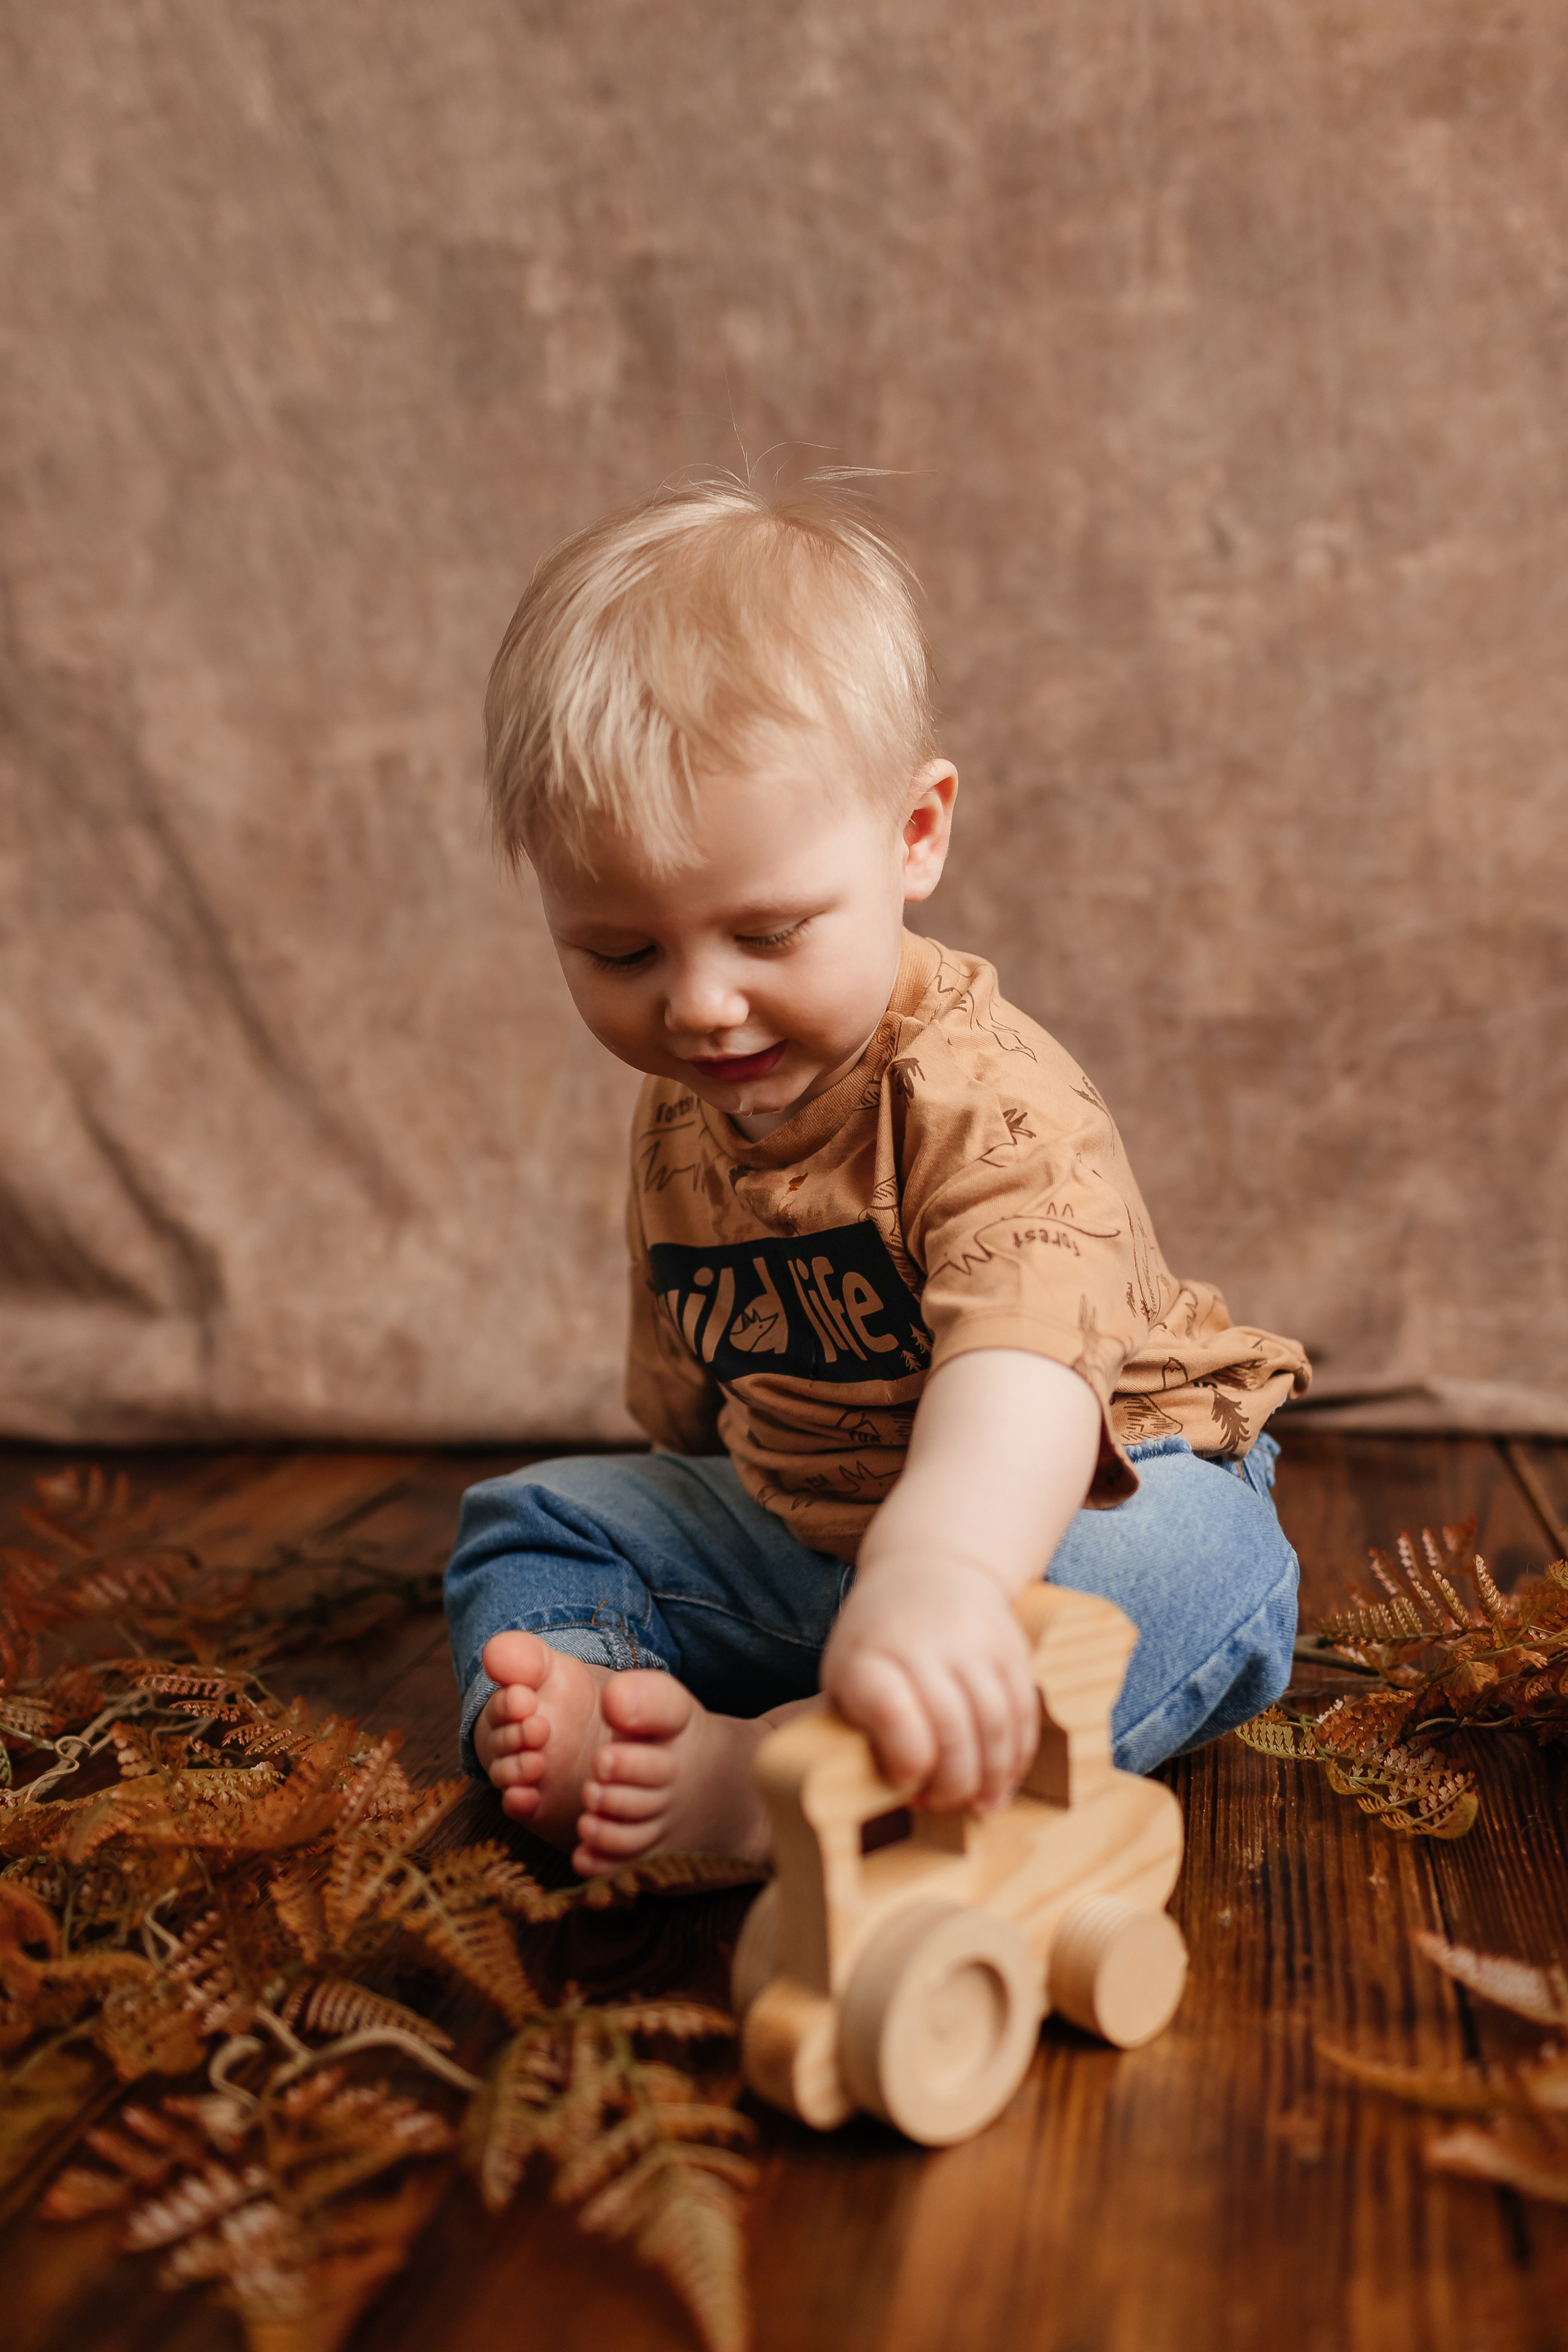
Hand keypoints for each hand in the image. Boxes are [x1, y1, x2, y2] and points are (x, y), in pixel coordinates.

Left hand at [819, 1552, 1039, 1809]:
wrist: (931, 1564)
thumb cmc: (878, 1636)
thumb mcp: (845, 1672)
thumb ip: (859, 1726)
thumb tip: (889, 1791)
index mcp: (870, 1654)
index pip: (890, 1711)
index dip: (905, 1759)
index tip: (905, 1781)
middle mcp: (923, 1643)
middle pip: (951, 1727)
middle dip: (951, 1783)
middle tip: (942, 1803)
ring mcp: (974, 1641)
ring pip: (996, 1723)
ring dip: (991, 1776)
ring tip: (978, 1803)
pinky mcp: (1012, 1646)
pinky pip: (1024, 1710)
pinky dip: (1018, 1754)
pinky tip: (1004, 1778)